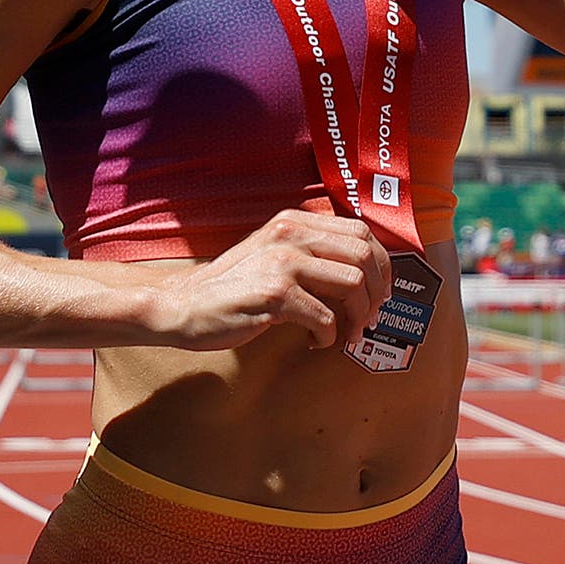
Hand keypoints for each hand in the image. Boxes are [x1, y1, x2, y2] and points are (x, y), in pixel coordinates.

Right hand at [151, 209, 392, 352]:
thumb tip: (363, 271)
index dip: (381, 264)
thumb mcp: (272, 252)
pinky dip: (328, 336)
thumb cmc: (234, 286)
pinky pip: (325, 318)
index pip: (361, 231)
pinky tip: (314, 341)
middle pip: (365, 255)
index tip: (380, 291)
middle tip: (369, 318)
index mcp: (295, 221)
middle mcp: (291, 234)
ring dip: (358, 317)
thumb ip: (310, 251)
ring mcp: (283, 262)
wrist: (183, 304)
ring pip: (353, 284)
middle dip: (376, 293)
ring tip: (346, 334)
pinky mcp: (275, 294)